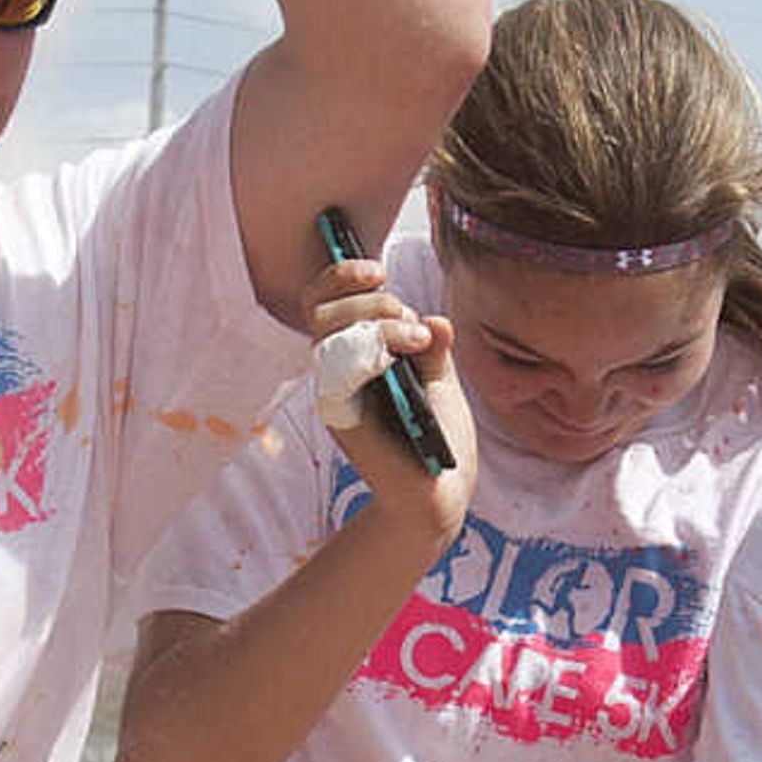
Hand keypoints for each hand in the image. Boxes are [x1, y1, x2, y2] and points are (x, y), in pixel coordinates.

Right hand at [306, 254, 477, 539]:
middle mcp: (335, 372)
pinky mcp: (342, 416)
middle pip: (320, 309)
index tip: (379, 270)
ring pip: (328, 332)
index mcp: (353, 356)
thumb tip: (436, 320)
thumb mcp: (439, 381)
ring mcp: (335, 393)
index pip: (323, 302)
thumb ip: (431, 349)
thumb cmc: (436, 438)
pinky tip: (412, 351)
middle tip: (409, 319)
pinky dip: (375, 346)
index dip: (340, 276)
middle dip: (369, 299)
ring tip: (417, 337)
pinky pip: (338, 366)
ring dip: (376, 319)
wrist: (441, 492)